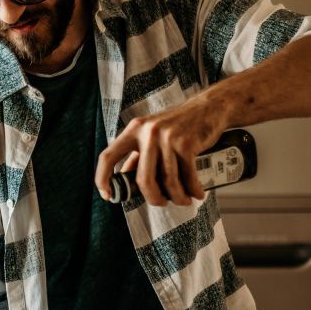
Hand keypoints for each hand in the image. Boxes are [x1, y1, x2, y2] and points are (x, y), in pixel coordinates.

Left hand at [94, 97, 227, 206]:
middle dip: (153, 198)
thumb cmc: (179, 124)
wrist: (208, 107)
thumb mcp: (152, 133)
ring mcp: (167, 137)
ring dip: (177, 197)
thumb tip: (125, 178)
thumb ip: (138, 154)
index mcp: (134, 130)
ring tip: (183, 200)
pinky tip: (196, 193)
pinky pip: (188, 176)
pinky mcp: (187, 143)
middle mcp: (148, 132)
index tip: (106, 195)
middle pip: (143, 179)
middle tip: (161, 202)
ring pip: (168, 181)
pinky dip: (193, 190)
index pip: (108, 156)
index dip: (102, 178)